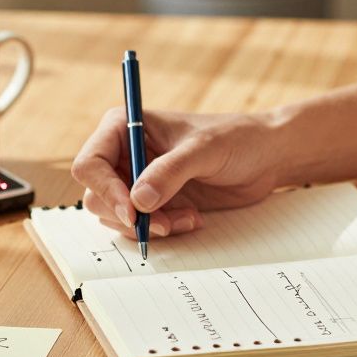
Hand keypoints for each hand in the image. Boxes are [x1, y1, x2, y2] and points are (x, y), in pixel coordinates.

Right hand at [70, 108, 284, 238]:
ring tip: (186, 218)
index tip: (133, 212)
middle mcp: (125, 154)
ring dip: (148, 225)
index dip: (105, 190)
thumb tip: (138, 201)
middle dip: (128, 215)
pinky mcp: (156, 202)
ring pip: (116, 216)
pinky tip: (192, 219)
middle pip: (96, 196)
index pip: (90, 163)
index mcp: (124, 126)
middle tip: (165, 223)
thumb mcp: (204, 150)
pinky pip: (141, 226)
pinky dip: (163, 230)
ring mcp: (138, 180)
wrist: (265, 157)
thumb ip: (170, 172)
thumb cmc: (236, 139)